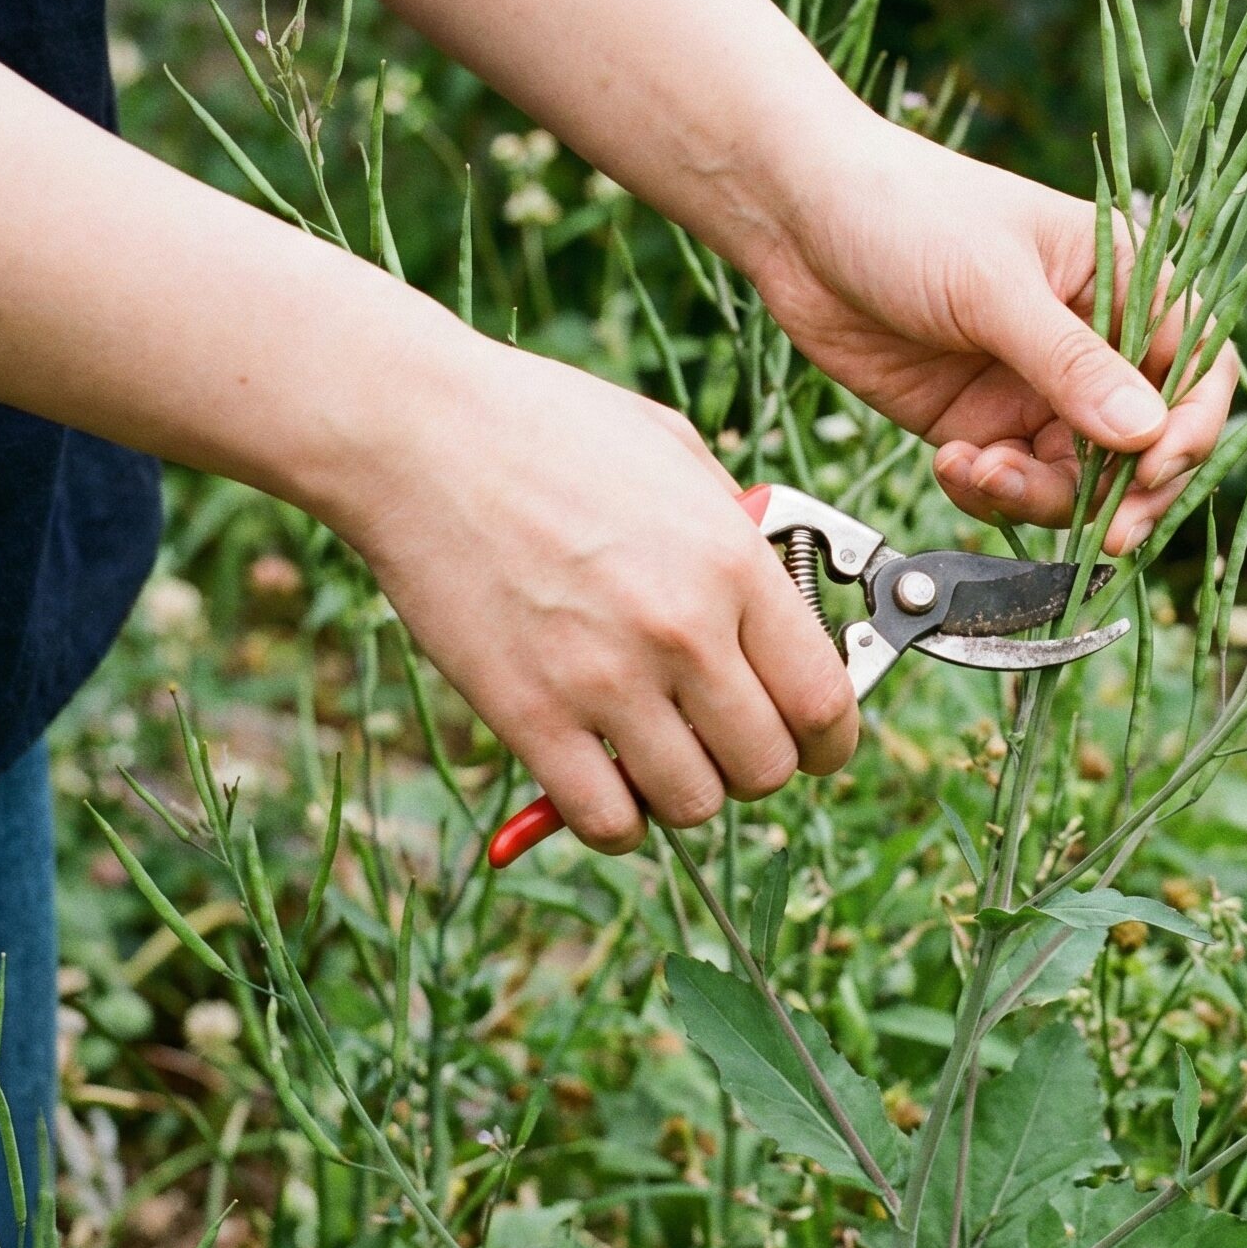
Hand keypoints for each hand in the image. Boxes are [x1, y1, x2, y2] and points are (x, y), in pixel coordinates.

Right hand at [339, 337, 855, 851]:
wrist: (414, 434)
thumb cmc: (546, 427)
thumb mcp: (678, 454)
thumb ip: (739, 533)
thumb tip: (782, 601)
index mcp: (733, 562)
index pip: (824, 700)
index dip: (832, 737)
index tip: (818, 742)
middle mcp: (682, 630)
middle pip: (768, 766)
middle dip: (759, 766)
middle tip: (728, 743)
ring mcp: (603, 679)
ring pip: (693, 804)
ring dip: (686, 792)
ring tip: (662, 755)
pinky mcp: (528, 714)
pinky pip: (605, 820)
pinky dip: (616, 820)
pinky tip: (605, 782)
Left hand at [753, 119, 1237, 553]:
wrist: (792, 217)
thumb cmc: (902, 210)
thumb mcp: (992, 284)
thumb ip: (1068, 363)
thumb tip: (1146, 433)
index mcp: (1119, 278)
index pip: (1195, 364)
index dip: (1190, 425)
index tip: (1154, 469)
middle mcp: (1086, 340)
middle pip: (1142, 441)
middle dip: (1123, 490)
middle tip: (1101, 532)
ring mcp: (1030, 387)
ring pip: (1075, 476)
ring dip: (1040, 495)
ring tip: (983, 474)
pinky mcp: (976, 422)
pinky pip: (1008, 483)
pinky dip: (987, 491)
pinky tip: (951, 462)